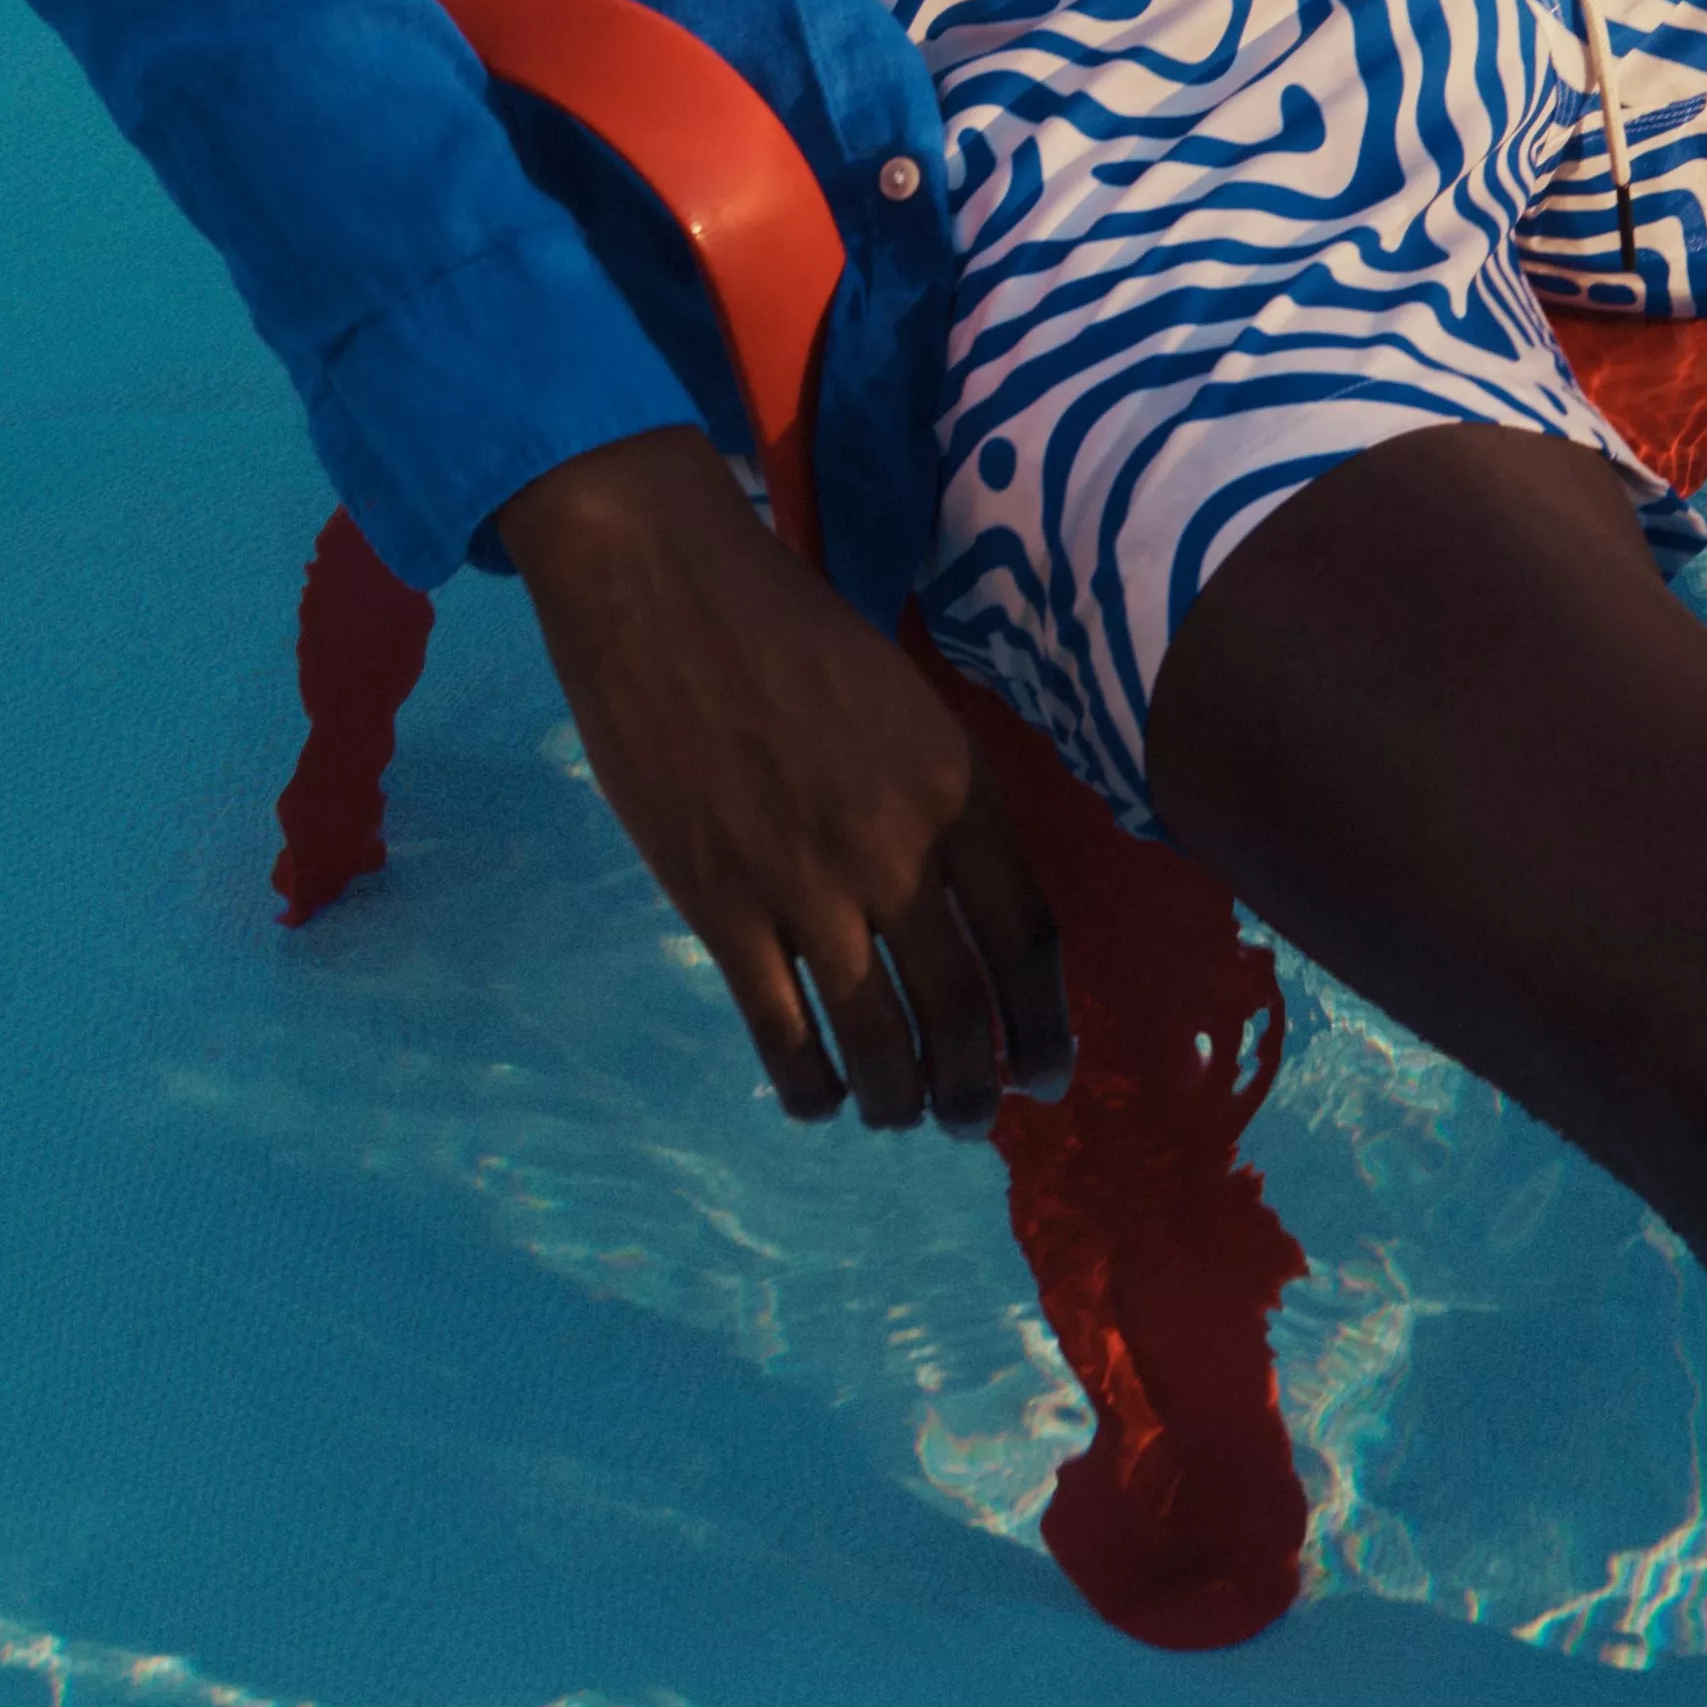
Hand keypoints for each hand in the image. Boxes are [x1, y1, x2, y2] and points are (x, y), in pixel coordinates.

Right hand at [503, 428, 1075, 1130]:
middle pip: (961, 1003)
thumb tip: (954, 897)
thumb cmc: (784, 626)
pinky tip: (815, 1103)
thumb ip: (936, 795)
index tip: (1045, 1071)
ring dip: (899, 1099)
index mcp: (956, 787)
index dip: (1043, 1022)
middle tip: (973, 1119)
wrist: (661, 587)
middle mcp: (898, 849)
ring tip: (899, 1119)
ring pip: (878, 1035)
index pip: (1027, 937)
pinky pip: (782, 1029)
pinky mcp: (722, 906)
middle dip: (975, 1084)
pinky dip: (807, 1084)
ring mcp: (807, 885)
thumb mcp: (902, 699)